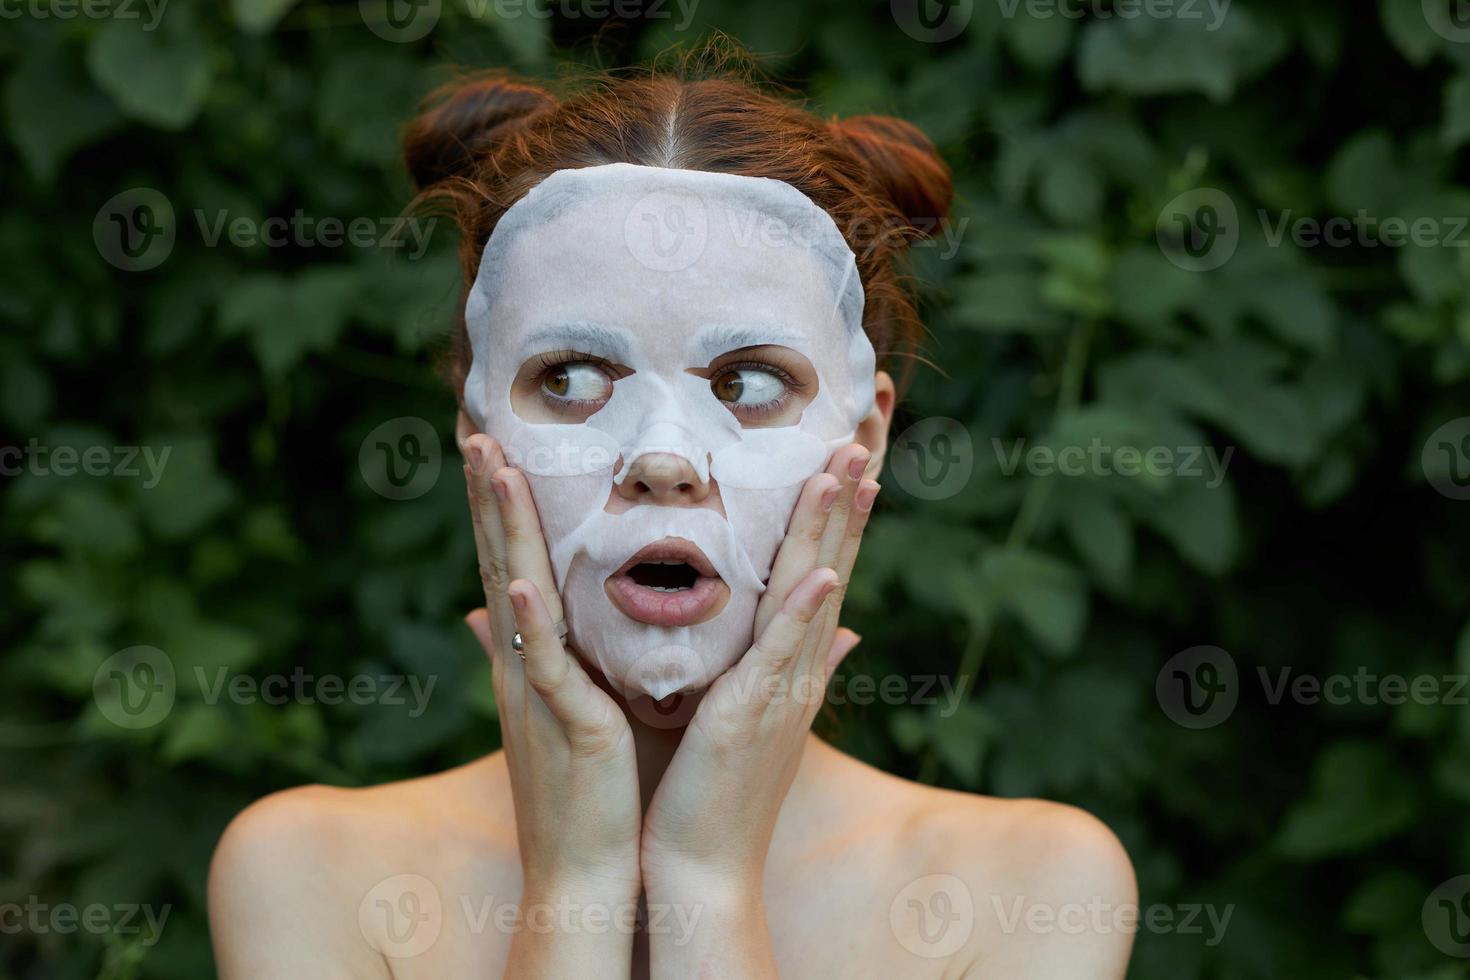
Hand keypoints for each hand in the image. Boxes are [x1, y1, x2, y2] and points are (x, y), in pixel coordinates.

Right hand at [461, 430, 642, 909]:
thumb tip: (547, 619)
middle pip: (499, 559)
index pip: (512, 562)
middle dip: (488, 491)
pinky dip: (525, 623)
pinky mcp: (563, 724)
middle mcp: (522, 664)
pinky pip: (541, 666)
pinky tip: (515, 581)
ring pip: (511, 593)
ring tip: (491, 463)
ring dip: (499, 527)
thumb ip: (567, 657)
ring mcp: (535, 690)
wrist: (586, 872)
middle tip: (475, 422)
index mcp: (533, 658)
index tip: (494, 442)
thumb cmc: (590, 792)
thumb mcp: (573, 709)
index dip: (501, 503)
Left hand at [639, 444, 878, 901]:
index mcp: (794, 655)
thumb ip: (782, 655)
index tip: (855, 435)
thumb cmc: (714, 783)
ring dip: (834, 527)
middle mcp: (801, 662)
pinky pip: (785, 656)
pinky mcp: (755, 716)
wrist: (702, 863)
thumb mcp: (749, 704)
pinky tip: (821, 574)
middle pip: (834, 555)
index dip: (843, 497)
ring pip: (817, 591)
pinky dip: (805, 614)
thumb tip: (832, 624)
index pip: (826, 556)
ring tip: (849, 462)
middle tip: (871, 416)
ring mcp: (785, 687)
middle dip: (852, 485)